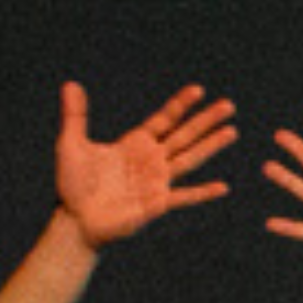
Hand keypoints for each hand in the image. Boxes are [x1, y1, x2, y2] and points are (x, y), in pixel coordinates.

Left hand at [55, 83, 235, 245]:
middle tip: (228, 105)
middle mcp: (152, 160)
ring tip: (232, 131)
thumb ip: (75, 115)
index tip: (198, 90)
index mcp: (135, 144)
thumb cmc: (73, 183)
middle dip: (206, 120)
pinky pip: (184, 197)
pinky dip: (202, 192)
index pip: (164, 120)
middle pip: (185, 135)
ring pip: (190, 159)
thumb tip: (71, 84)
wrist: (76, 218)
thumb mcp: (71, 144)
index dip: (180, 105)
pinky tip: (222, 187)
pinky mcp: (158, 203)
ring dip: (211, 146)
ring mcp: (158, 181)